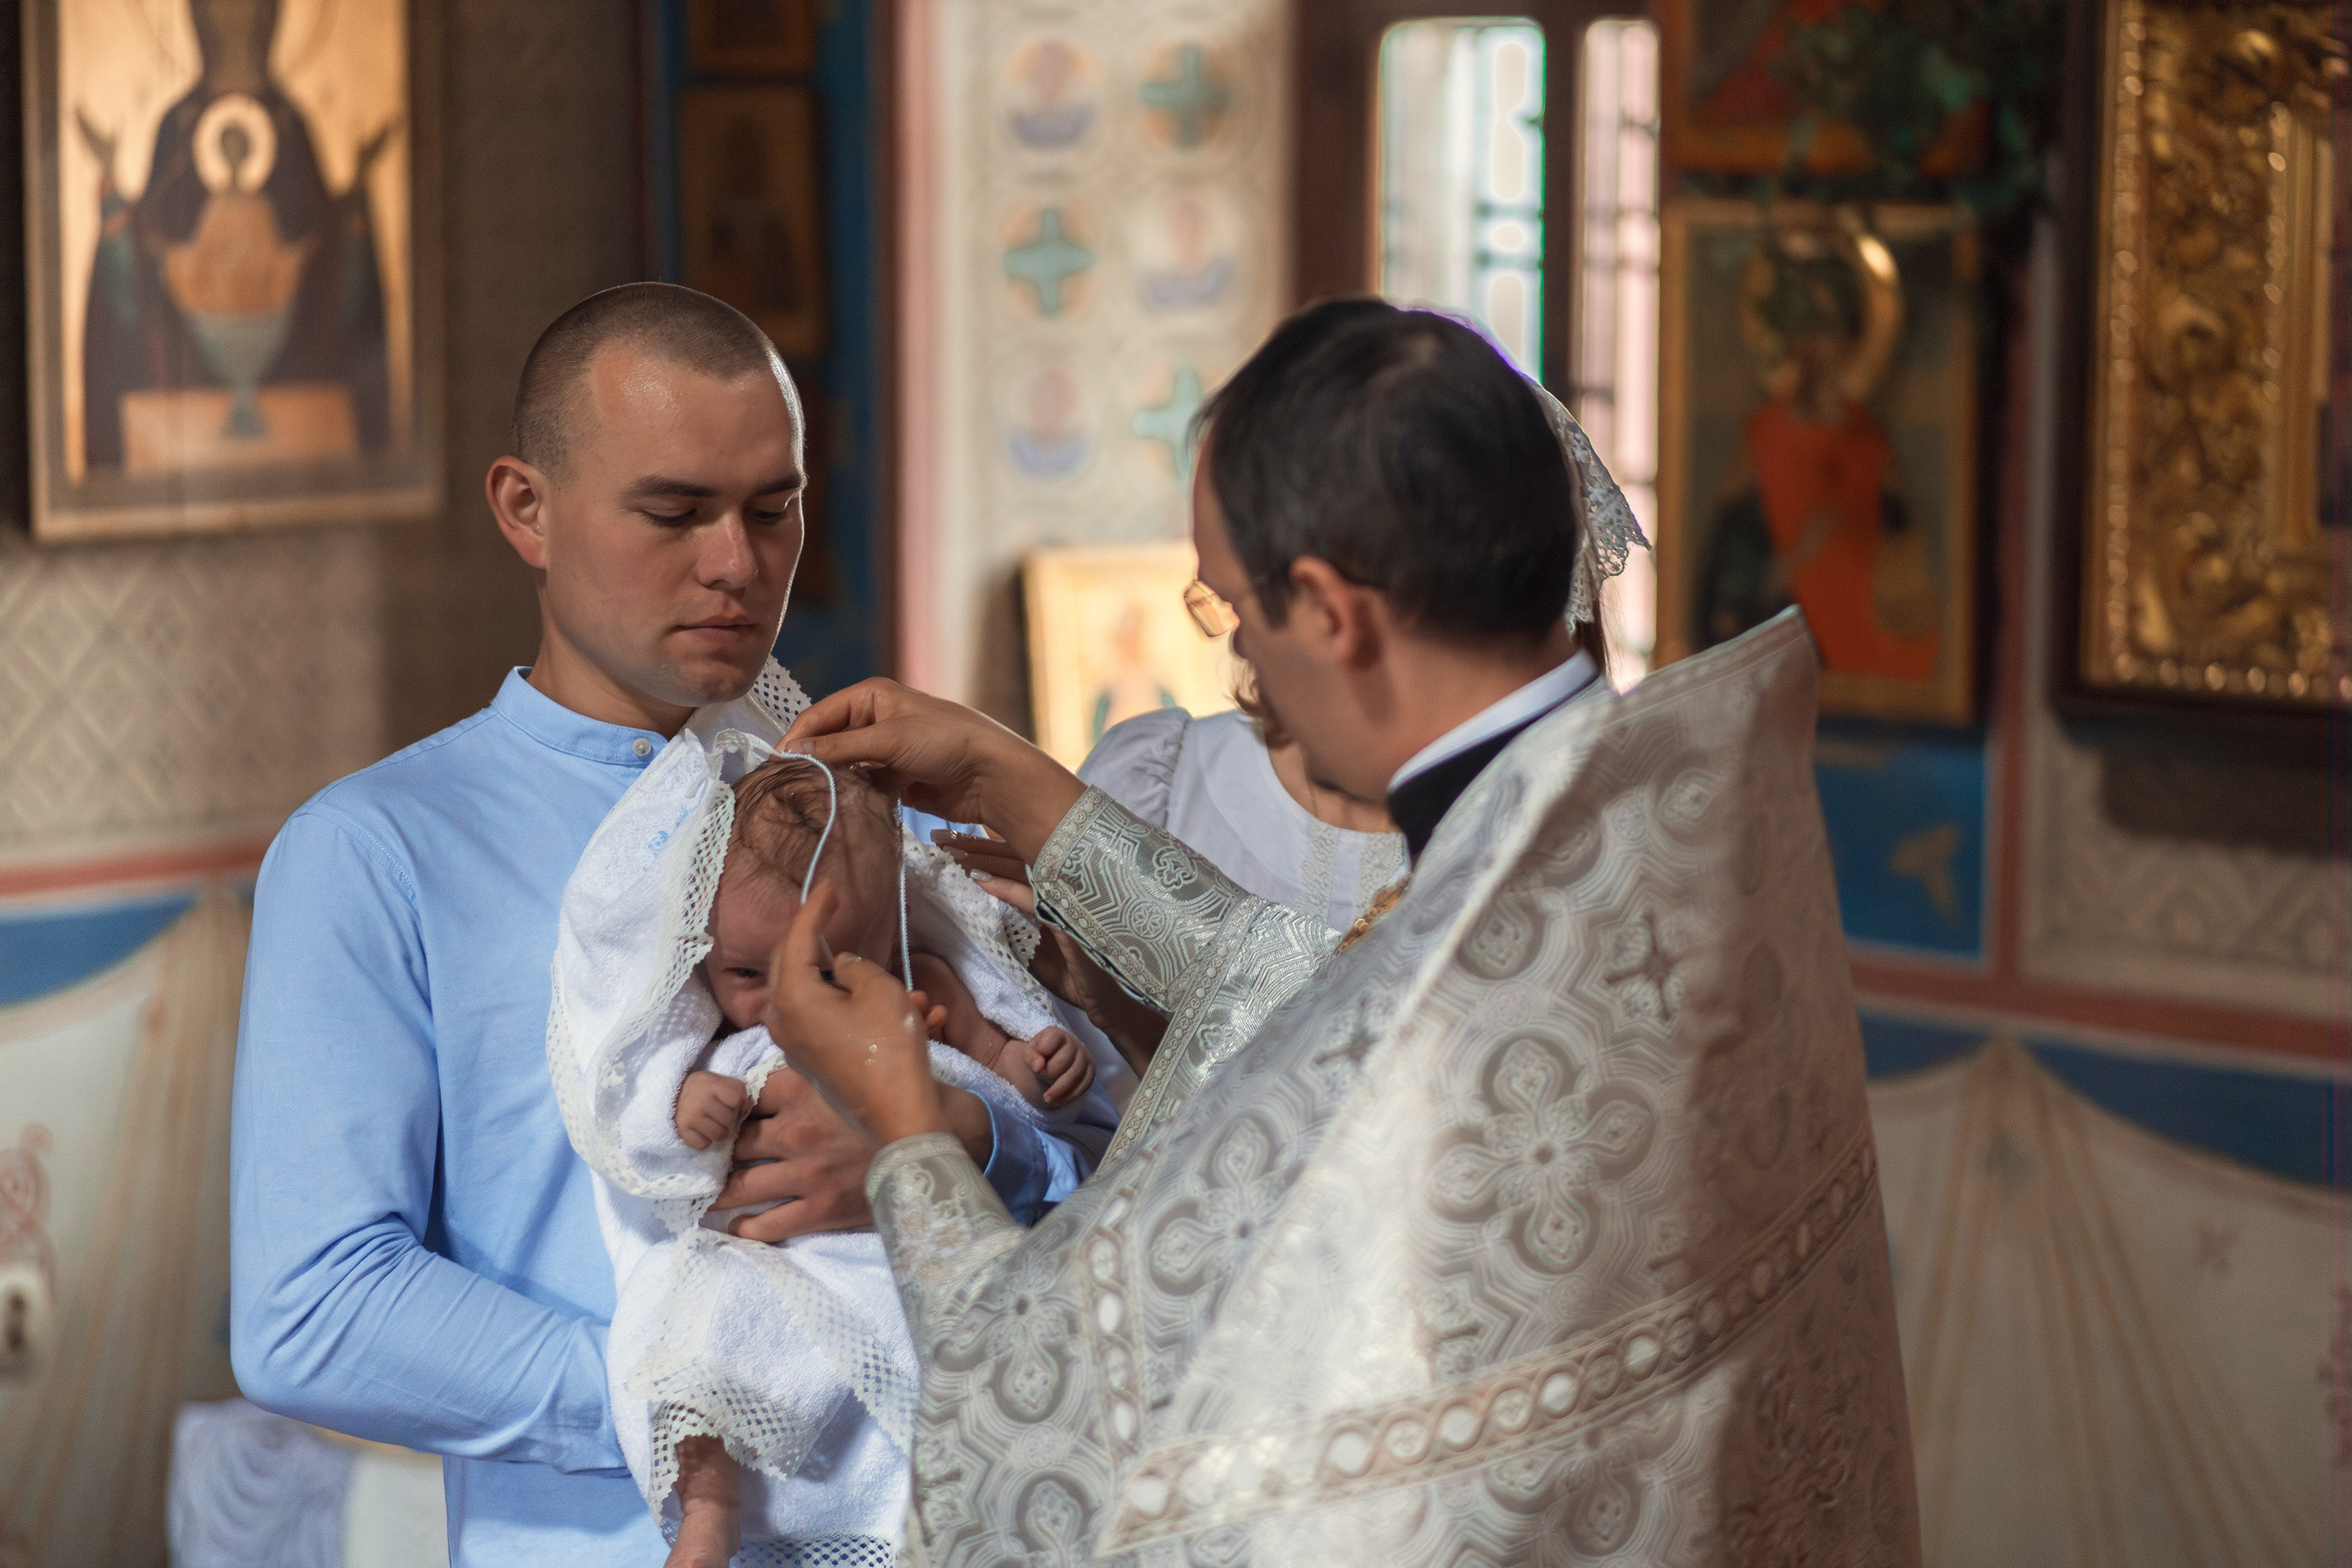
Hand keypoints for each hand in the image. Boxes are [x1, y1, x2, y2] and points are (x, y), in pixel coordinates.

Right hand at [674, 1070, 747, 1151]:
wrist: (674, 1094)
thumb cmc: (703, 1089)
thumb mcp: (719, 1081)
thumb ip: (736, 1089)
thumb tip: (746, 1105)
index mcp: (712, 1085)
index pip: (736, 1099)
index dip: (737, 1103)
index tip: (730, 1102)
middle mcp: (700, 1101)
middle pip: (729, 1120)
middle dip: (728, 1119)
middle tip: (719, 1115)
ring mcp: (690, 1116)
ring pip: (719, 1135)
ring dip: (719, 1132)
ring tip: (713, 1125)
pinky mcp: (682, 1130)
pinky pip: (702, 1145)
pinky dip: (703, 1141)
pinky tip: (701, 1131)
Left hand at [715, 1067, 879, 1241]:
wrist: (932, 1140)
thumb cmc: (888, 1099)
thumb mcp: (843, 1070)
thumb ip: (804, 1068)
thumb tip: (768, 1068)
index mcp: (799, 1090)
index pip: (740, 1097)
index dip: (725, 1108)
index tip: (715, 1117)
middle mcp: (796, 1131)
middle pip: (734, 1144)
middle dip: (717, 1152)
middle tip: (703, 1161)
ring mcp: (806, 1174)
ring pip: (740, 1186)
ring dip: (719, 1192)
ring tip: (706, 1195)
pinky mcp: (820, 1209)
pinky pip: (768, 1225)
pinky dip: (745, 1227)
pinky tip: (736, 1225)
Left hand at [761, 885, 949, 1150]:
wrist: (899, 1115)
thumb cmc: (890, 1047)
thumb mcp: (881, 990)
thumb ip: (856, 967)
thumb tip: (842, 967)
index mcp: (793, 995)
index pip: (799, 937)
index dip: (816, 907)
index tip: (829, 886)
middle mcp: (783, 1019)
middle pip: (791, 963)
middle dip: (812, 935)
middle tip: (828, 911)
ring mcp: (795, 1044)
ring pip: (809, 993)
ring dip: (841, 977)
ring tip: (883, 972)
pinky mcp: (812, 1061)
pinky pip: (824, 1019)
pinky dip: (850, 1006)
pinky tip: (892, 1004)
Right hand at [783, 679, 1084, 861]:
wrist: (992, 775)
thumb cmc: (946, 741)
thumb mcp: (888, 740)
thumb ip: (839, 747)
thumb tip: (792, 750)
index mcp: (870, 697)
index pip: (819, 714)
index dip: (796, 737)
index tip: (775, 765)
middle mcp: (875, 720)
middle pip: (830, 741)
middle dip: (814, 761)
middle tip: (789, 787)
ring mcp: (886, 751)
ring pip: (845, 767)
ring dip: (834, 782)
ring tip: (811, 801)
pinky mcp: (897, 779)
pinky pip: (864, 787)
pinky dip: (854, 797)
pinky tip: (841, 810)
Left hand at [937, 831, 1169, 1075]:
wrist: (1113, 1003)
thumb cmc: (1077, 975)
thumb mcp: (1038, 947)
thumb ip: (1016, 925)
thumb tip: (977, 907)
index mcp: (1054, 888)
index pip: (1014, 859)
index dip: (981, 849)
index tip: (948, 841)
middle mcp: (1064, 886)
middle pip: (1013, 856)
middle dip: (974, 846)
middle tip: (938, 837)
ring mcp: (1070, 899)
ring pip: (1021, 869)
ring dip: (984, 860)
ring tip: (951, 853)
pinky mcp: (1072, 919)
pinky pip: (1035, 898)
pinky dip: (1007, 890)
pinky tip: (981, 883)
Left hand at [1023, 1026, 1094, 1106]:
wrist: (1053, 1061)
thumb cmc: (1040, 1055)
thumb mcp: (1029, 1053)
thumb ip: (1030, 1056)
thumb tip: (1039, 1067)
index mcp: (1058, 1034)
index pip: (1053, 1039)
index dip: (1041, 1052)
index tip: (1034, 1063)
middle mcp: (1075, 1043)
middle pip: (1064, 1061)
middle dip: (1050, 1073)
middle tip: (1042, 1077)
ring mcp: (1085, 1057)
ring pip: (1075, 1075)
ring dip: (1059, 1090)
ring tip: (1047, 1098)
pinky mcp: (1091, 1072)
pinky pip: (1084, 1086)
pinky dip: (1070, 1096)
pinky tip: (1058, 1100)